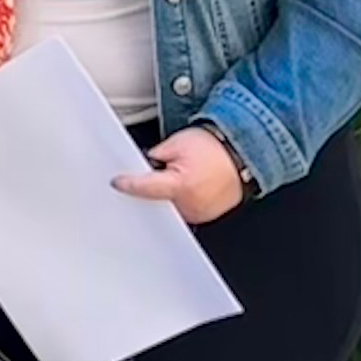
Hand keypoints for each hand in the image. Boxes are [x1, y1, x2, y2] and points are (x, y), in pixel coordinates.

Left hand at [116, 124, 246, 225]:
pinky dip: (176, 202)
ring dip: (161, 199)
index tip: (117, 182)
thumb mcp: (177, 143)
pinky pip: (182, 212)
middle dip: (147, 192)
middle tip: (149, 177)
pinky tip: (182, 188)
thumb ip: (154, 157)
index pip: (144, 188)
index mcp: (181, 186)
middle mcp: (190, 204)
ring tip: (175, 179)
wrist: (243, 155)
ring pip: (167, 210)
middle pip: (154, 203)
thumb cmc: (215, 148)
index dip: (128, 184)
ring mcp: (199, 214)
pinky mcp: (205, 216)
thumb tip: (140, 167)